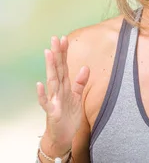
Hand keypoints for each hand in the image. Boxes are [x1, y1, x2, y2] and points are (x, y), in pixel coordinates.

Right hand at [36, 36, 89, 154]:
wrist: (64, 134)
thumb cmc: (69, 115)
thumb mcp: (77, 96)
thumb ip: (80, 82)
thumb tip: (85, 67)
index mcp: (65, 85)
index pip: (64, 66)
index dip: (64, 53)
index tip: (64, 38)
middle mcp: (58, 90)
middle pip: (57, 69)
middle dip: (56, 54)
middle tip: (55, 38)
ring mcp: (54, 100)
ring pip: (52, 81)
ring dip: (50, 67)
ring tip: (48, 53)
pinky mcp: (52, 111)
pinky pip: (45, 102)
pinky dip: (41, 94)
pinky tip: (39, 84)